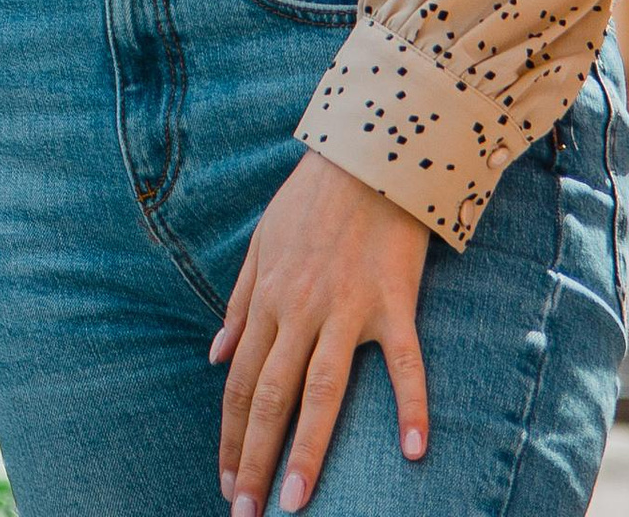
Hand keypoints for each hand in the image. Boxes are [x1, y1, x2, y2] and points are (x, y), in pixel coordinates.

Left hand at [211, 151, 429, 513]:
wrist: (371, 148)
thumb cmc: (315, 196)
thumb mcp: (263, 241)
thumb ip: (239, 301)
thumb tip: (214, 357)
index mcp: (270, 298)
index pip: (241, 383)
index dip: (231, 437)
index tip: (228, 483)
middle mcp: (301, 309)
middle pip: (271, 397)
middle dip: (255, 461)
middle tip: (247, 515)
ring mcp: (347, 307)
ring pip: (321, 391)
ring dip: (307, 450)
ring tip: (295, 503)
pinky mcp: (393, 299)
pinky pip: (404, 361)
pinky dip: (410, 405)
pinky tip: (413, 451)